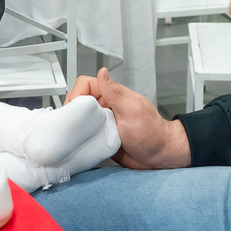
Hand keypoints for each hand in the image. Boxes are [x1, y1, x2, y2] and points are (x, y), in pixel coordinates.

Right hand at [66, 68, 189, 168]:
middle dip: (71, 111)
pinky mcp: (99, 138)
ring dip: (74, 126)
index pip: (85, 85)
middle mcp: (104, 108)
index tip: (75, 108)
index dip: (76, 94)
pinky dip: (78, 139)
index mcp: (112, 96)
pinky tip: (78, 143)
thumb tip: (102, 72)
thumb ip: (115, 92)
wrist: (159, 158)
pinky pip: (83, 135)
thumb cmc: (152, 132)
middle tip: (73, 124)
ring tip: (74, 135)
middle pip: (77, 102)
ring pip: (78, 119)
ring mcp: (101, 124)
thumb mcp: (132, 110)